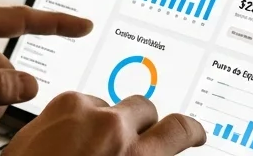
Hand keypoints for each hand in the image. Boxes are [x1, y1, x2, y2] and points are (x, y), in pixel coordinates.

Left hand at [6, 91, 205, 155]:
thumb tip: (154, 154)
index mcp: (135, 155)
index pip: (180, 128)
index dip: (191, 130)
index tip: (192, 132)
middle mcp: (112, 127)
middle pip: (146, 108)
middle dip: (143, 123)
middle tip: (133, 140)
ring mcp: (84, 110)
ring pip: (112, 104)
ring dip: (109, 120)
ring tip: (92, 145)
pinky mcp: (60, 103)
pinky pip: (85, 102)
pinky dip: (83, 116)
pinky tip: (71, 138)